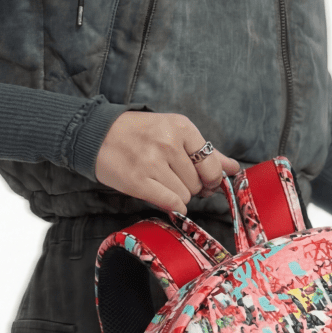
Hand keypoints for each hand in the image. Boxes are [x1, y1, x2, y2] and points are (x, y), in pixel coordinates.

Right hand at [95, 111, 239, 213]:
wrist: (97, 134)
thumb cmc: (139, 134)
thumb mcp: (174, 132)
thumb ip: (206, 151)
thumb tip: (234, 168)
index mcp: (181, 127)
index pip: (212, 164)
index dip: (211, 179)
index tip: (203, 181)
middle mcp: (169, 143)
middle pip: (198, 184)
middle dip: (191, 187)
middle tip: (174, 179)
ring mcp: (153, 163)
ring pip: (185, 196)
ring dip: (178, 196)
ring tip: (161, 182)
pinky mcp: (138, 181)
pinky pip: (171, 203)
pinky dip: (172, 206)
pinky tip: (162, 197)